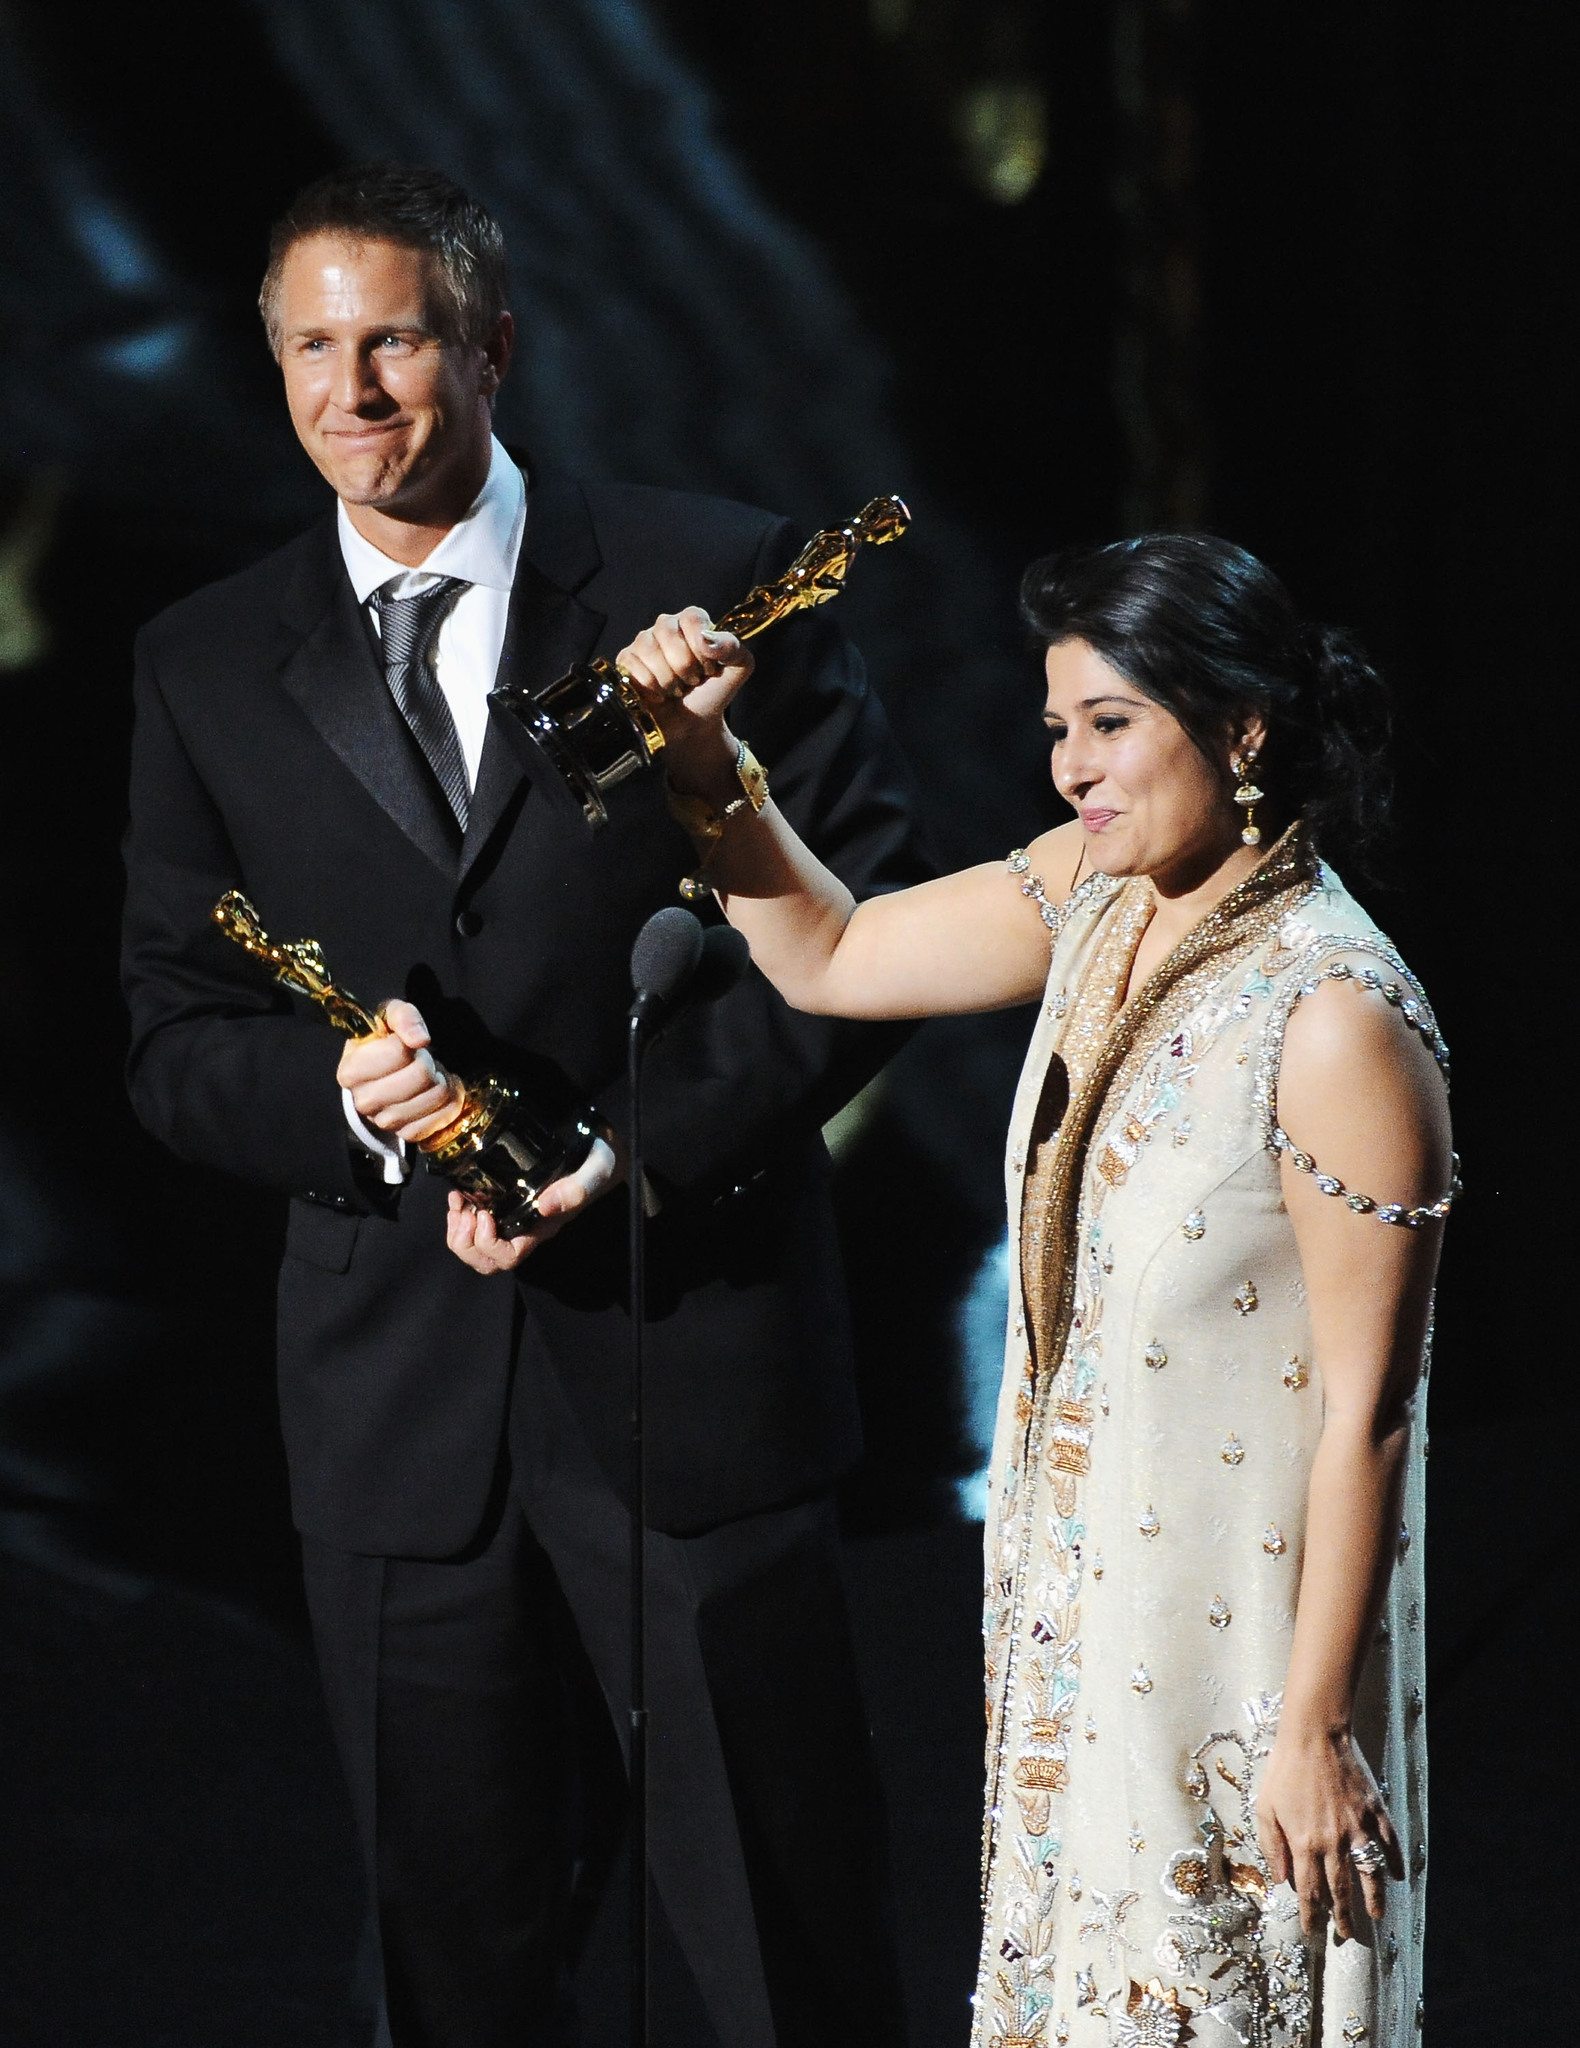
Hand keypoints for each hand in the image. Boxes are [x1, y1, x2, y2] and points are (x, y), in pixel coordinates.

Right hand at [337, 1000, 462, 1144]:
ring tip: (432, 1075)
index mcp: (351, 1071)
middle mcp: (364, 1101)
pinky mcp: (407, 1134)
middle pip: (422, 1075)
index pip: (399, 1052)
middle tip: (423, 1061)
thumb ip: (403, 1017)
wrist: (382, 1076)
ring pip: (437, 1096)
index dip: (411, 1045)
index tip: (407, 1047)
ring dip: (442, 1081)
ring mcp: (385, 1121)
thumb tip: (420, 1039)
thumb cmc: (385, 1043)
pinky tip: (438, 1092)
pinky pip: (442, 1118)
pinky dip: (449, 1102)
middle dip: (429, 1062)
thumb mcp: (389, 1017)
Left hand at [444, 1132, 621, 1273]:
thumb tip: (545, 1205)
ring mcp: (510, 1218)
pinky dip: (456, 1213)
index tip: (484, 1214)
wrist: (598, 1151)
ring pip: (474, 1248)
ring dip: (456, 1230)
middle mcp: (522, 1229)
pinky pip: (470, 1224)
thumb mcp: (596, 1170)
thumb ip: (577, 1189)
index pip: (508, 1257)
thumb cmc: (598, 1162)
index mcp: (540, 1228)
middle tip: (464, 1212)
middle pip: (485, 1261)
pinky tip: (459, 1193)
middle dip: (464, 1243)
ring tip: (458, 1202)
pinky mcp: (500, 1202)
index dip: (487, 1245)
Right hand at [617, 607, 754, 782]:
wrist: (694, 724)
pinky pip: (633, 666)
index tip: (708, 668)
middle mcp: (665, 627)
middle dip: (684, 665)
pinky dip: (651, 687)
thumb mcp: (738, 669)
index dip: (700, 645)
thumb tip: (707, 640)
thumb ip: (733, 648)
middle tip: (692, 680)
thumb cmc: (713, 692)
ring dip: (668, 679)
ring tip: (676, 689)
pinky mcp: (625, 662)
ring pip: (648, 649)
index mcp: (692, 622)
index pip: (691, 617)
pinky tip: (659, 695)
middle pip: (666, 630)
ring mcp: (642, 642)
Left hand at [1256, 1723, 1403, 1942]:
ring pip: (1369, 1874)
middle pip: (1340, 1890)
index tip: (1312, 1930)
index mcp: (1305, 1843)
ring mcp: (1357, 1829)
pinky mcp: (1374, 1813)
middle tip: (1346, 1934)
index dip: (1311, 1914)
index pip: (1309, 1890)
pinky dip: (1393, 1863)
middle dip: (1343, 1916)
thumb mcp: (1265, 1808)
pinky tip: (1395, 1877)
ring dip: (1374, 1899)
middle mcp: (1333, 1843)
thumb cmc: (1284, 1771)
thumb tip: (1280, 1880)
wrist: (1314, 1736)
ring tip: (1376, 1916)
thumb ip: (1273, 1847)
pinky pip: (1388, 1844)